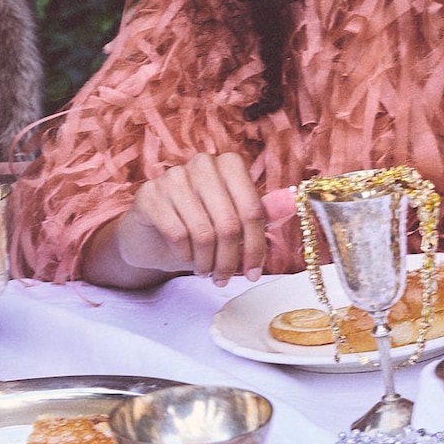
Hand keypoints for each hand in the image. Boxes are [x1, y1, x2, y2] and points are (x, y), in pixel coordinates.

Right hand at [117, 152, 293, 284]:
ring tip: (205, 271)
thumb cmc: (197, 227)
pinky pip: (177, 234)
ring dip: (207, 262)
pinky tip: (185, 258)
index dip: (256, 246)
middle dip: (230, 260)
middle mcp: (202, 164)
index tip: (254, 273)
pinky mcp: (149, 195)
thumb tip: (293, 200)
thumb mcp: (232, 222)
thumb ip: (260, 212)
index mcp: (228, 164)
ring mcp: (172, 177)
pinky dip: (185, 255)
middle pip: (229, 223)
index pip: (252, 209)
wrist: (150, 237)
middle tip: (224, 279)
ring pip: (203, 232)